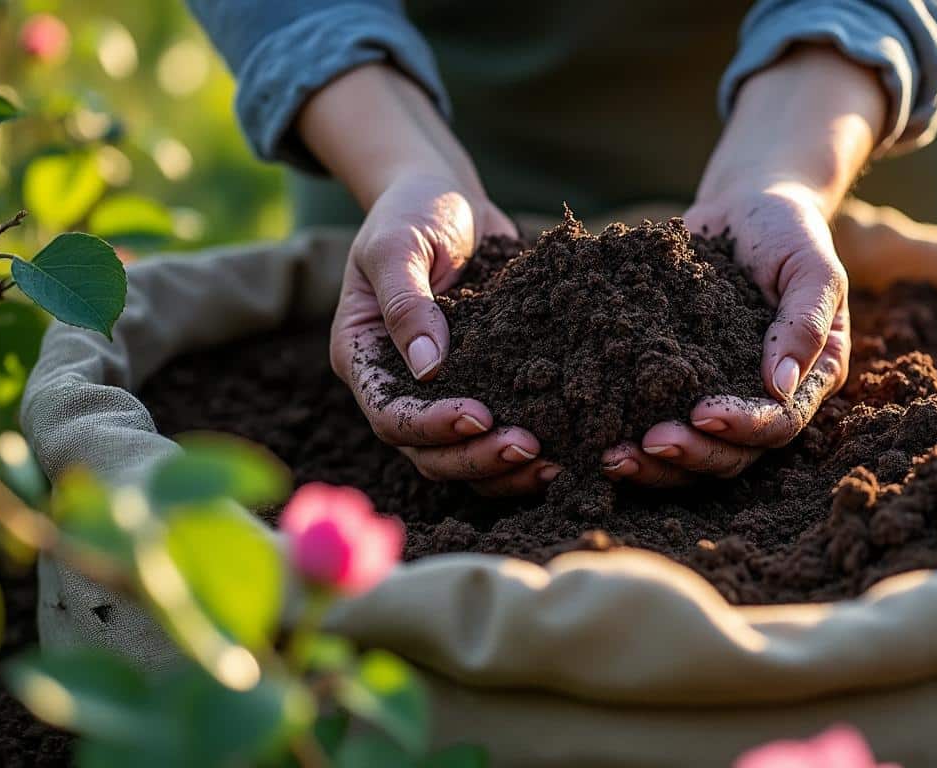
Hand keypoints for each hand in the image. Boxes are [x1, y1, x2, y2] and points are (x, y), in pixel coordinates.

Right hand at [329, 174, 560, 494]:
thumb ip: (407, 302)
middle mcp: (402, 386)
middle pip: (429, 453)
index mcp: (365, 358)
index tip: (479, 416)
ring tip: (555, 463)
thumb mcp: (398, 244)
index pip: (391, 415)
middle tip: (529, 447)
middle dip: (477, 458)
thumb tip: (428, 366)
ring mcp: (444, 392)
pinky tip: (572, 446)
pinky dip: (531, 449)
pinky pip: (501, 432)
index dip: (431, 426)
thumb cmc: (413, 210)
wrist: (449, 197)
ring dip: (507, 469)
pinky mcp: (487, 385)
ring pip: (466, 456)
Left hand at [601, 181, 850, 485]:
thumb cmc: (788, 232)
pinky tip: (587, 432)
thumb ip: (805, 322)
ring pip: (688, 447)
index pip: (779, 423)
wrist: (742, 206)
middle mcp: (760, 400)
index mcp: (806, 381)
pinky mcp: (672, 383)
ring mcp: (715, 395)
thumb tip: (782, 386)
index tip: (702, 413)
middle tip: (648, 444)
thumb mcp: (812, 266)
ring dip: (652, 463)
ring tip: (611, 456)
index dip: (743, 427)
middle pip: (730, 453)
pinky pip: (650, 417)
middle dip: (690, 455)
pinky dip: (622, 428)